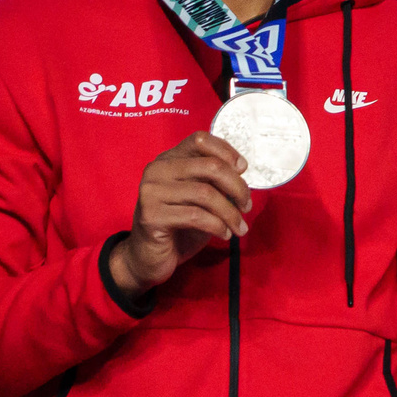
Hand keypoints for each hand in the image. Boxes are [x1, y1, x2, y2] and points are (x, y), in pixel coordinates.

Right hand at [111, 131, 253, 294]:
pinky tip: (224, 235)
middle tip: (246, 206)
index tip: (243, 169)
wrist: (149, 257)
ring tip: (239, 227)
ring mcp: (151, 192)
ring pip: (206, 194)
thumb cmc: (180, 225)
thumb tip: (240, 169)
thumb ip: (215, 181)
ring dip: (230, 213)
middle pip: (210, 166)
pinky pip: (197, 216)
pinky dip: (218, 226)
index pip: (200, 139)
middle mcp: (157, 170)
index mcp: (169, 160)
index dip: (227, 151)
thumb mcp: (201, 198)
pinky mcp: (151, 215)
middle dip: (237, 187)